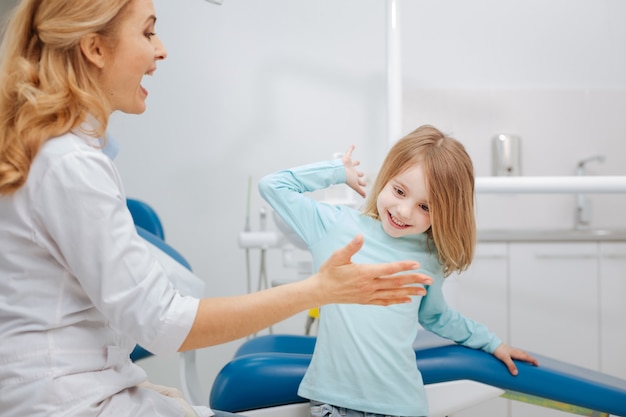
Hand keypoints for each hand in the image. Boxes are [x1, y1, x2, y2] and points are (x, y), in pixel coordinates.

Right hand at [314, 234, 432, 305]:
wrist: (321, 291)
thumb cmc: (329, 271)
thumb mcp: (338, 256)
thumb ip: (351, 247)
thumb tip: (360, 236)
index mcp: (364, 273)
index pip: (388, 269)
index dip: (403, 266)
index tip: (417, 264)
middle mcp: (368, 285)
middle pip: (395, 283)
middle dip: (414, 280)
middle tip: (429, 280)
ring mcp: (368, 295)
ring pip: (393, 294)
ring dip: (410, 292)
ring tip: (424, 291)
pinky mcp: (366, 301)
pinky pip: (385, 302)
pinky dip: (397, 301)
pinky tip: (407, 300)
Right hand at [342, 145, 366, 197]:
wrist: (339, 171)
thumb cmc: (346, 178)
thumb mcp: (355, 185)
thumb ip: (360, 191)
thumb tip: (365, 197)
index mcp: (353, 178)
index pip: (359, 181)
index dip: (362, 183)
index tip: (364, 184)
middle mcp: (351, 172)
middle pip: (356, 173)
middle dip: (359, 173)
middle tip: (362, 173)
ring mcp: (348, 165)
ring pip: (353, 164)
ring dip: (355, 162)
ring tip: (358, 161)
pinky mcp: (346, 159)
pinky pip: (349, 152)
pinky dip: (350, 149)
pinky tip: (353, 145)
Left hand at [493, 343, 538, 375]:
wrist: (491, 343)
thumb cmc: (498, 350)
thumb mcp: (505, 358)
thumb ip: (511, 366)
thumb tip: (516, 373)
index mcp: (516, 353)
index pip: (527, 357)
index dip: (532, 360)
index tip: (537, 364)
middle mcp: (514, 351)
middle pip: (524, 355)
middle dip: (530, 358)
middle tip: (534, 363)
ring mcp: (510, 351)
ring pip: (520, 353)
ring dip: (524, 357)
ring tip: (527, 361)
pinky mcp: (506, 351)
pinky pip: (515, 353)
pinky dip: (518, 356)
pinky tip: (516, 358)